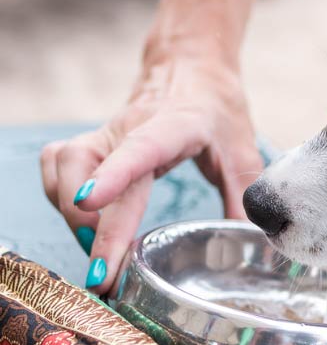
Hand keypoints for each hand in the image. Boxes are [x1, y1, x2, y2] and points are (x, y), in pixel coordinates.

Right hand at [40, 56, 262, 293]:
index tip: (90, 204)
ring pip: (63, 167)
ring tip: (100, 251)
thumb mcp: (242, 149)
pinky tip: (83, 221)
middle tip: (105, 276)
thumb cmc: (218, 108)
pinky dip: (59, 197)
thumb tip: (251, 242)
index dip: (113, 175)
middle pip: (91, 170)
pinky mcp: (92, 141)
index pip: (139, 148)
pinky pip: (56, 167)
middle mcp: (131, 126)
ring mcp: (106, 132)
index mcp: (175, 125)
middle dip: (92, 228)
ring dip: (72, 215)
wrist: (192, 67)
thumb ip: (243, 194)